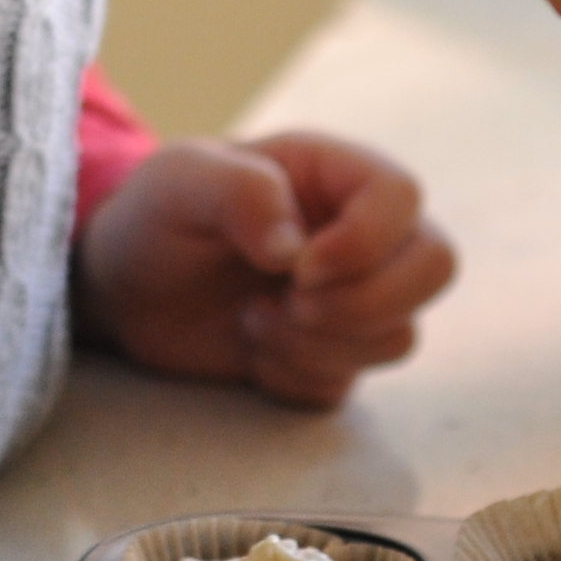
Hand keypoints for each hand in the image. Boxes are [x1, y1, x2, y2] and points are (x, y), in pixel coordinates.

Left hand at [74, 133, 457, 410]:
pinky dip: (293, 377)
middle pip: (435, 267)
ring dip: (318, 343)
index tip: (299, 267)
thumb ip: (239, 192)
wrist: (125, 285)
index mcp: (335, 175)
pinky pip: (346, 385)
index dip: (366, 241)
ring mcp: (352, 300)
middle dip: (366, 302)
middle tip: (292, 303)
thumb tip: (295, 248)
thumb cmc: (156, 214)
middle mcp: (360, 236)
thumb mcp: (178, 180)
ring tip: (253, 319)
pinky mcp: (328, 356)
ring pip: (399, 336)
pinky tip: (252, 349)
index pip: (403, 196)